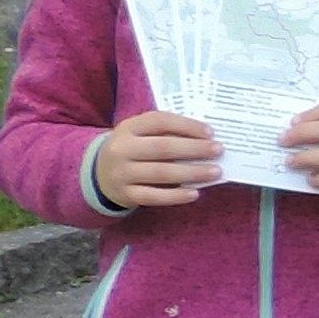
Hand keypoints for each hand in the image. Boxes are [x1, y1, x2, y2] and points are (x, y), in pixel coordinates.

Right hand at [92, 110, 220, 208]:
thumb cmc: (133, 150)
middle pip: (163, 147)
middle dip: (194, 149)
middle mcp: (122, 149)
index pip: (159, 121)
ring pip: (161, 172)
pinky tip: (195, 193)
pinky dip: (177, 195)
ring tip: (215, 172)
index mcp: (127, 128)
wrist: (100, 174)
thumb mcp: (140, 135)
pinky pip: (155, 196)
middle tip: (219, 150)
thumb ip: (165, 133)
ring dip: (192, 172)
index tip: (210, 132)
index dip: (186, 126)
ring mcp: (122, 173)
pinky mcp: (126, 194)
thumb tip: (205, 138)